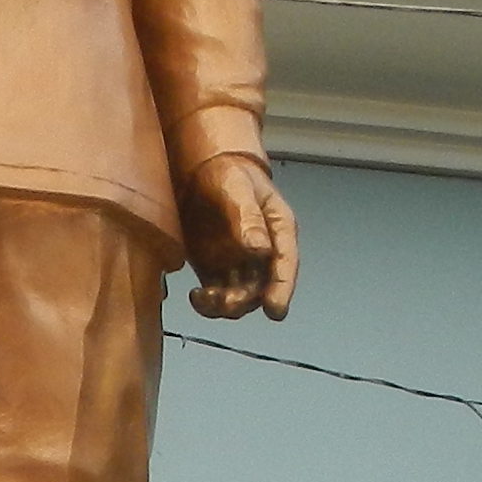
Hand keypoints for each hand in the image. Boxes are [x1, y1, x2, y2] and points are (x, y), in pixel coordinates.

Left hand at [176, 153, 298, 319]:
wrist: (203, 172)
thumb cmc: (228, 173)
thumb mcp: (237, 187)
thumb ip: (248, 217)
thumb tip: (259, 250)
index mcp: (278, 229)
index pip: (286, 263)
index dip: (282, 288)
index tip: (275, 309)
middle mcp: (263, 252)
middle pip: (262, 288)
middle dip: (246, 300)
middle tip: (226, 301)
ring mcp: (240, 264)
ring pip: (240, 297)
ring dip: (225, 306)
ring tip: (204, 297)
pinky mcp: (216, 270)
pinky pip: (217, 296)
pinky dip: (207, 304)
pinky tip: (196, 297)